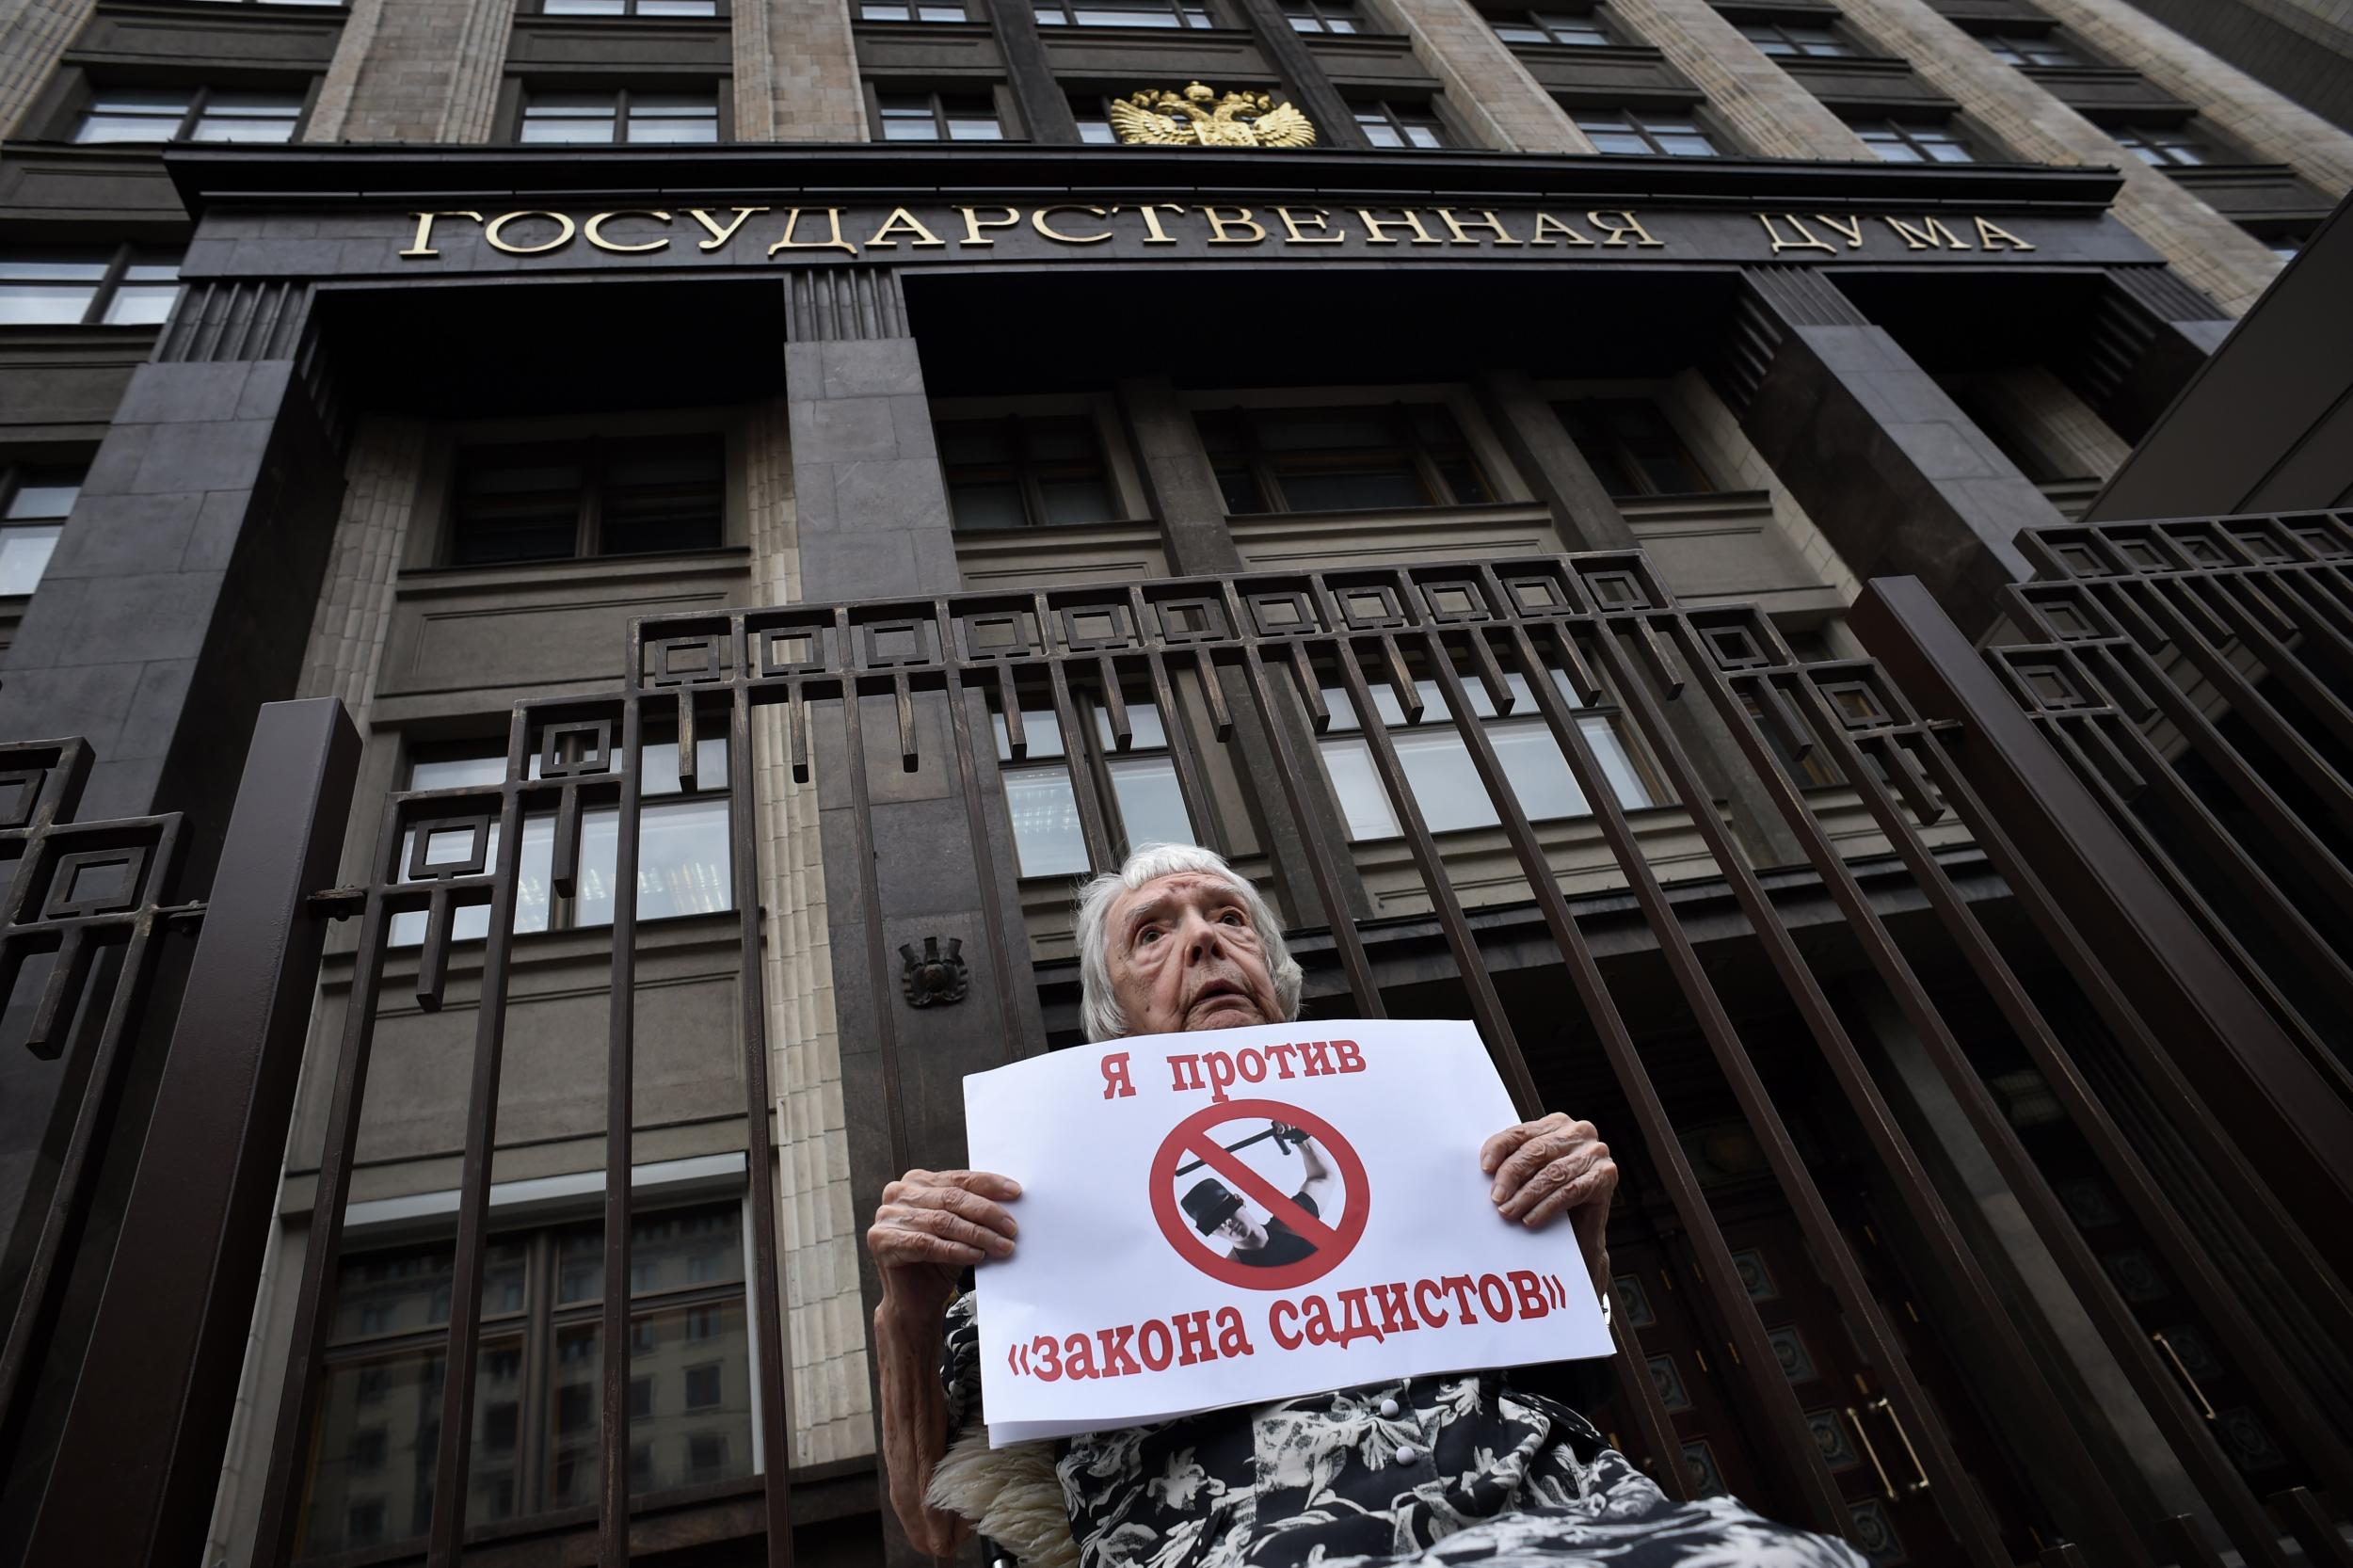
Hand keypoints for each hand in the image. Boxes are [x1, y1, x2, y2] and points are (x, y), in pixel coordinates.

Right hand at [865, 1167, 1021, 1320]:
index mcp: (916, 1182)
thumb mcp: (962, 1230)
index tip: (1015, 1192)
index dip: (989, 1184)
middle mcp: (898, 1193)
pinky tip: (977, 1256)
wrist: (915, 1302)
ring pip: (942, 1221)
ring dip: (977, 1234)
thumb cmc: (939, 1262)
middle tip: (1012, 1228)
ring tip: (1002, 1246)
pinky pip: (926, 1243)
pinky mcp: (882, 1241)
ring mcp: (886, 1216)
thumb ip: (976, 1212)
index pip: (958, 1179)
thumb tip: (1011, 1200)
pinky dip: (955, 1249)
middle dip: (987, 1213)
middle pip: (951, 1198)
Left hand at [1479, 1113, 1616, 1289]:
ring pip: (1553, 1173)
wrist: (1581, 1233)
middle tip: (1497, 1197)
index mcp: (1557, 1124)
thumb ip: (1515, 1162)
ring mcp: (1595, 1153)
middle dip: (1512, 1175)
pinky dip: (1547, 1207)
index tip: (1485, 1168)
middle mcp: (1579, 1132)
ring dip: (1527, 1195)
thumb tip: (1487, 1168)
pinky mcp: (1605, 1176)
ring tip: (1509, 1212)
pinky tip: (1531, 1219)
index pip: (1521, 1132)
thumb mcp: (1530, 1174)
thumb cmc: (1552, 1198)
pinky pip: (1570, 1191)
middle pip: (1536, 1151)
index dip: (1500, 1149)